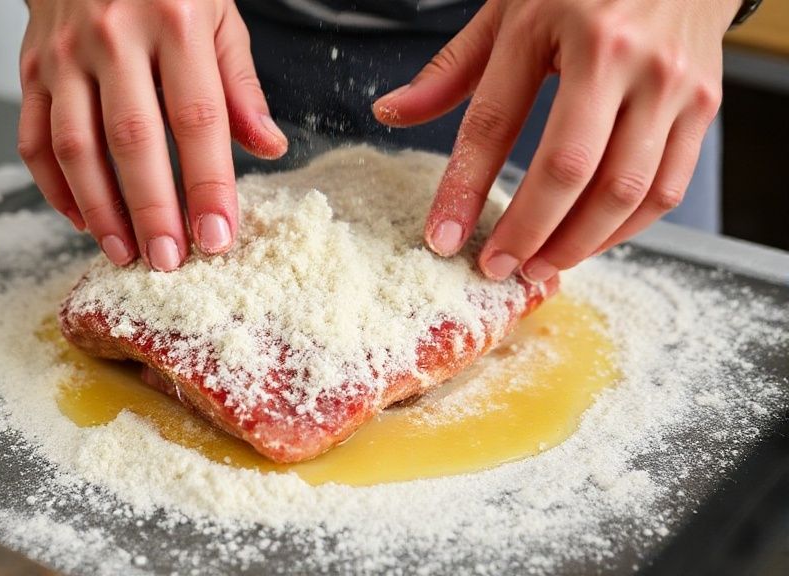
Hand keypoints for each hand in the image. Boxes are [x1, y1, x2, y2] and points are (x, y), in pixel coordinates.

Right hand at [18, 0, 287, 270]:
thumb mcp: (218, 15)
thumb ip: (240, 84)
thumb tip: (269, 147)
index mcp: (174, 20)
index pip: (197, 118)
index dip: (208, 185)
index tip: (219, 237)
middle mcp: (114, 35)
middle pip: (133, 139)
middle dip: (153, 210)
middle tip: (169, 261)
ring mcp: (64, 54)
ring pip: (75, 146)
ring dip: (101, 209)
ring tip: (125, 253)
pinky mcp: (30, 68)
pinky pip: (33, 140)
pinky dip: (54, 188)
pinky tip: (83, 219)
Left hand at [373, 0, 738, 280]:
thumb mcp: (508, 9)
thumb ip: (450, 68)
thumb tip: (390, 112)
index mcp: (556, 26)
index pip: (494, 123)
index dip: (463, 189)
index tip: (442, 238)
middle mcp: (619, 56)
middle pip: (568, 169)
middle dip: (526, 232)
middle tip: (496, 267)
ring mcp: (670, 83)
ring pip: (624, 191)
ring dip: (576, 244)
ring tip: (538, 266)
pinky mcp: (704, 105)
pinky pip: (666, 188)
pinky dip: (624, 230)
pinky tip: (588, 241)